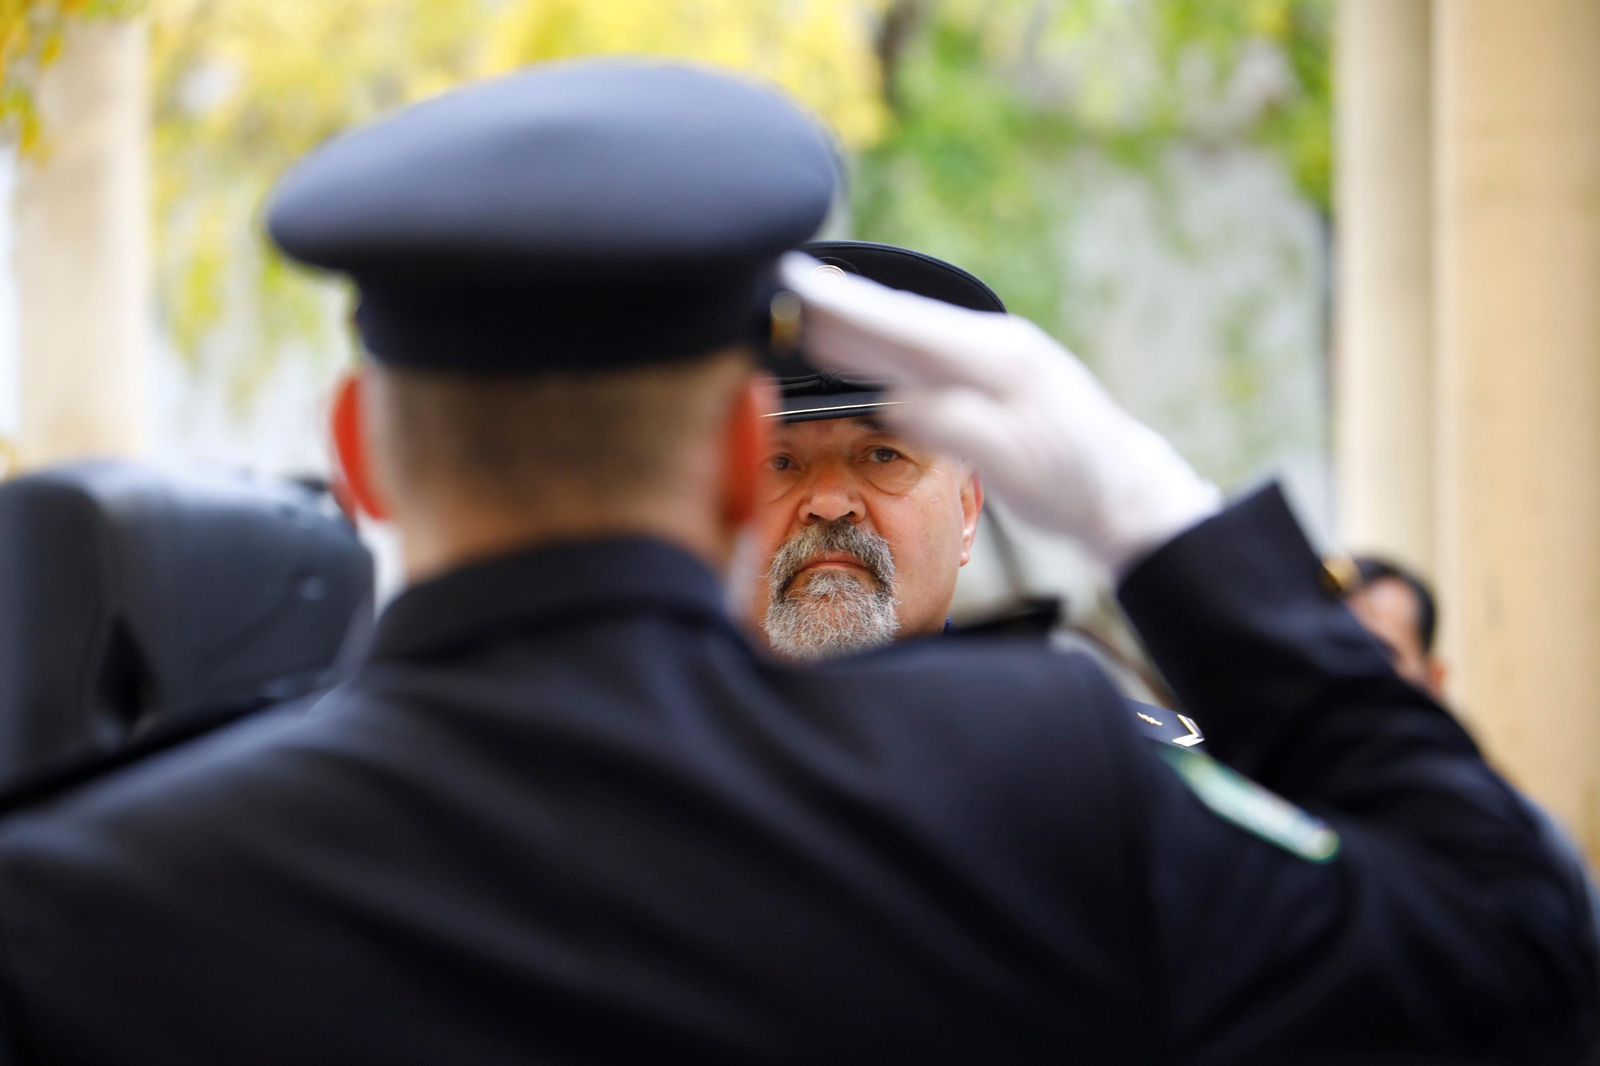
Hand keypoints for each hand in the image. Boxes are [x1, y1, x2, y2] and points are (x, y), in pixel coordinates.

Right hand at [779, 252, 1219, 571]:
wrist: (1121, 490)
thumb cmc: (1075, 480)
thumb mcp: (1017, 461)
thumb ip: (957, 428)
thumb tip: (898, 405)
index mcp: (993, 359)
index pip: (905, 328)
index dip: (848, 307)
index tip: (799, 283)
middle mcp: (985, 349)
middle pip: (896, 323)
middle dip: (836, 303)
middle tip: (777, 281)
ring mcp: (982, 364)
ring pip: (901, 339)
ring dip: (848, 323)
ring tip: (796, 307)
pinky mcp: (978, 384)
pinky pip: (913, 361)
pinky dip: (873, 351)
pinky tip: (845, 348)